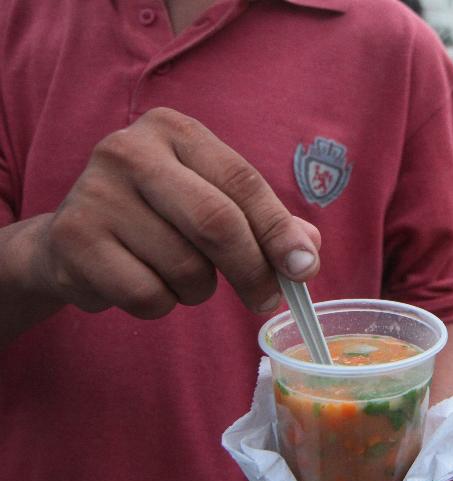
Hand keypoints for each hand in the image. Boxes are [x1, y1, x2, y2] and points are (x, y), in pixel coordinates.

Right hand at [27, 107, 320, 318]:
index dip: (279, 230)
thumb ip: (264, 223)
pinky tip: (143, 283)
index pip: (243, 182)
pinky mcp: (73, 241)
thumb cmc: (159, 218)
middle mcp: (130, 150)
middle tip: (266, 299)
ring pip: (185, 267)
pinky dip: (161, 304)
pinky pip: (147, 295)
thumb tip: (306, 253)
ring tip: (179, 276)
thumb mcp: (211, 203)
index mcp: (174, 130)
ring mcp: (95, 193)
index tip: (304, 269)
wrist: (71, 241)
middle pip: (216, 222)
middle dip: (253, 270)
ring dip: (199, 290)